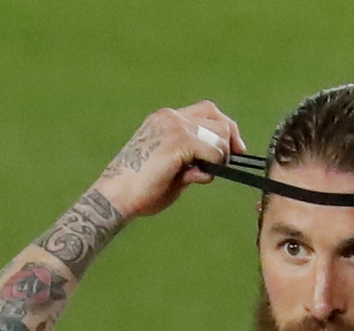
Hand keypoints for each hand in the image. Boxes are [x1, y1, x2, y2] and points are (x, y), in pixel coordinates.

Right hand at [94, 100, 246, 219]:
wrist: (117, 196)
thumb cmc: (141, 189)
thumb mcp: (172, 171)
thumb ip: (192, 163)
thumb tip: (212, 168)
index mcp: (166, 120)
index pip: (207, 111)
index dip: (225, 128)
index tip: (235, 149)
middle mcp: (170, 117)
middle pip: (217, 118)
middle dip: (229, 141)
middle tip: (229, 163)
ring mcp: (174, 127)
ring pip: (218, 135)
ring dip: (218, 157)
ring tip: (200, 175)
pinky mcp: (178, 141)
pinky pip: (212, 151)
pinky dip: (212, 166)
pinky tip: (196, 178)